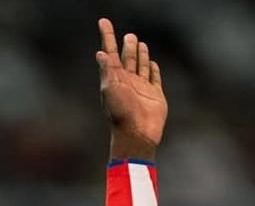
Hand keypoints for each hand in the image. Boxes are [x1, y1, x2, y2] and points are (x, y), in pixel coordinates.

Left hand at [96, 17, 166, 158]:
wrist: (137, 134)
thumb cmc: (121, 114)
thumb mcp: (110, 90)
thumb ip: (107, 71)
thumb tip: (99, 53)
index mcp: (114, 78)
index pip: (109, 52)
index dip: (107, 36)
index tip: (103, 21)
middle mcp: (127, 81)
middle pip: (127, 58)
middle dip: (127, 46)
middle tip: (128, 36)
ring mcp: (141, 87)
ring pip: (141, 66)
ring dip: (140, 55)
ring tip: (139, 43)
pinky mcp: (155, 94)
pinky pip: (155, 78)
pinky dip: (153, 70)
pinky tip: (152, 64)